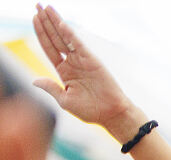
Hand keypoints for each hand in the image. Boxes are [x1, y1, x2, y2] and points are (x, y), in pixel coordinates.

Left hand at [32, 5, 134, 134]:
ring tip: (45, 8)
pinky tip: (60, 24)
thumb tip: (35, 80)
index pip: (49, 48)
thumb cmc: (91, 111)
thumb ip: (51, 88)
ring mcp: (82, 60)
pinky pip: (78, 45)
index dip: (41, 33)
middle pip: (55, 38)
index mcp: (64, 71)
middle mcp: (72, 63)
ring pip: (64, 38)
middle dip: (45, 22)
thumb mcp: (65, 101)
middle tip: (37, 5)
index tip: (34, 18)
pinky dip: (69, 35)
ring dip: (55, 22)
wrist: (112, 114)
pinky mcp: (92, 61)